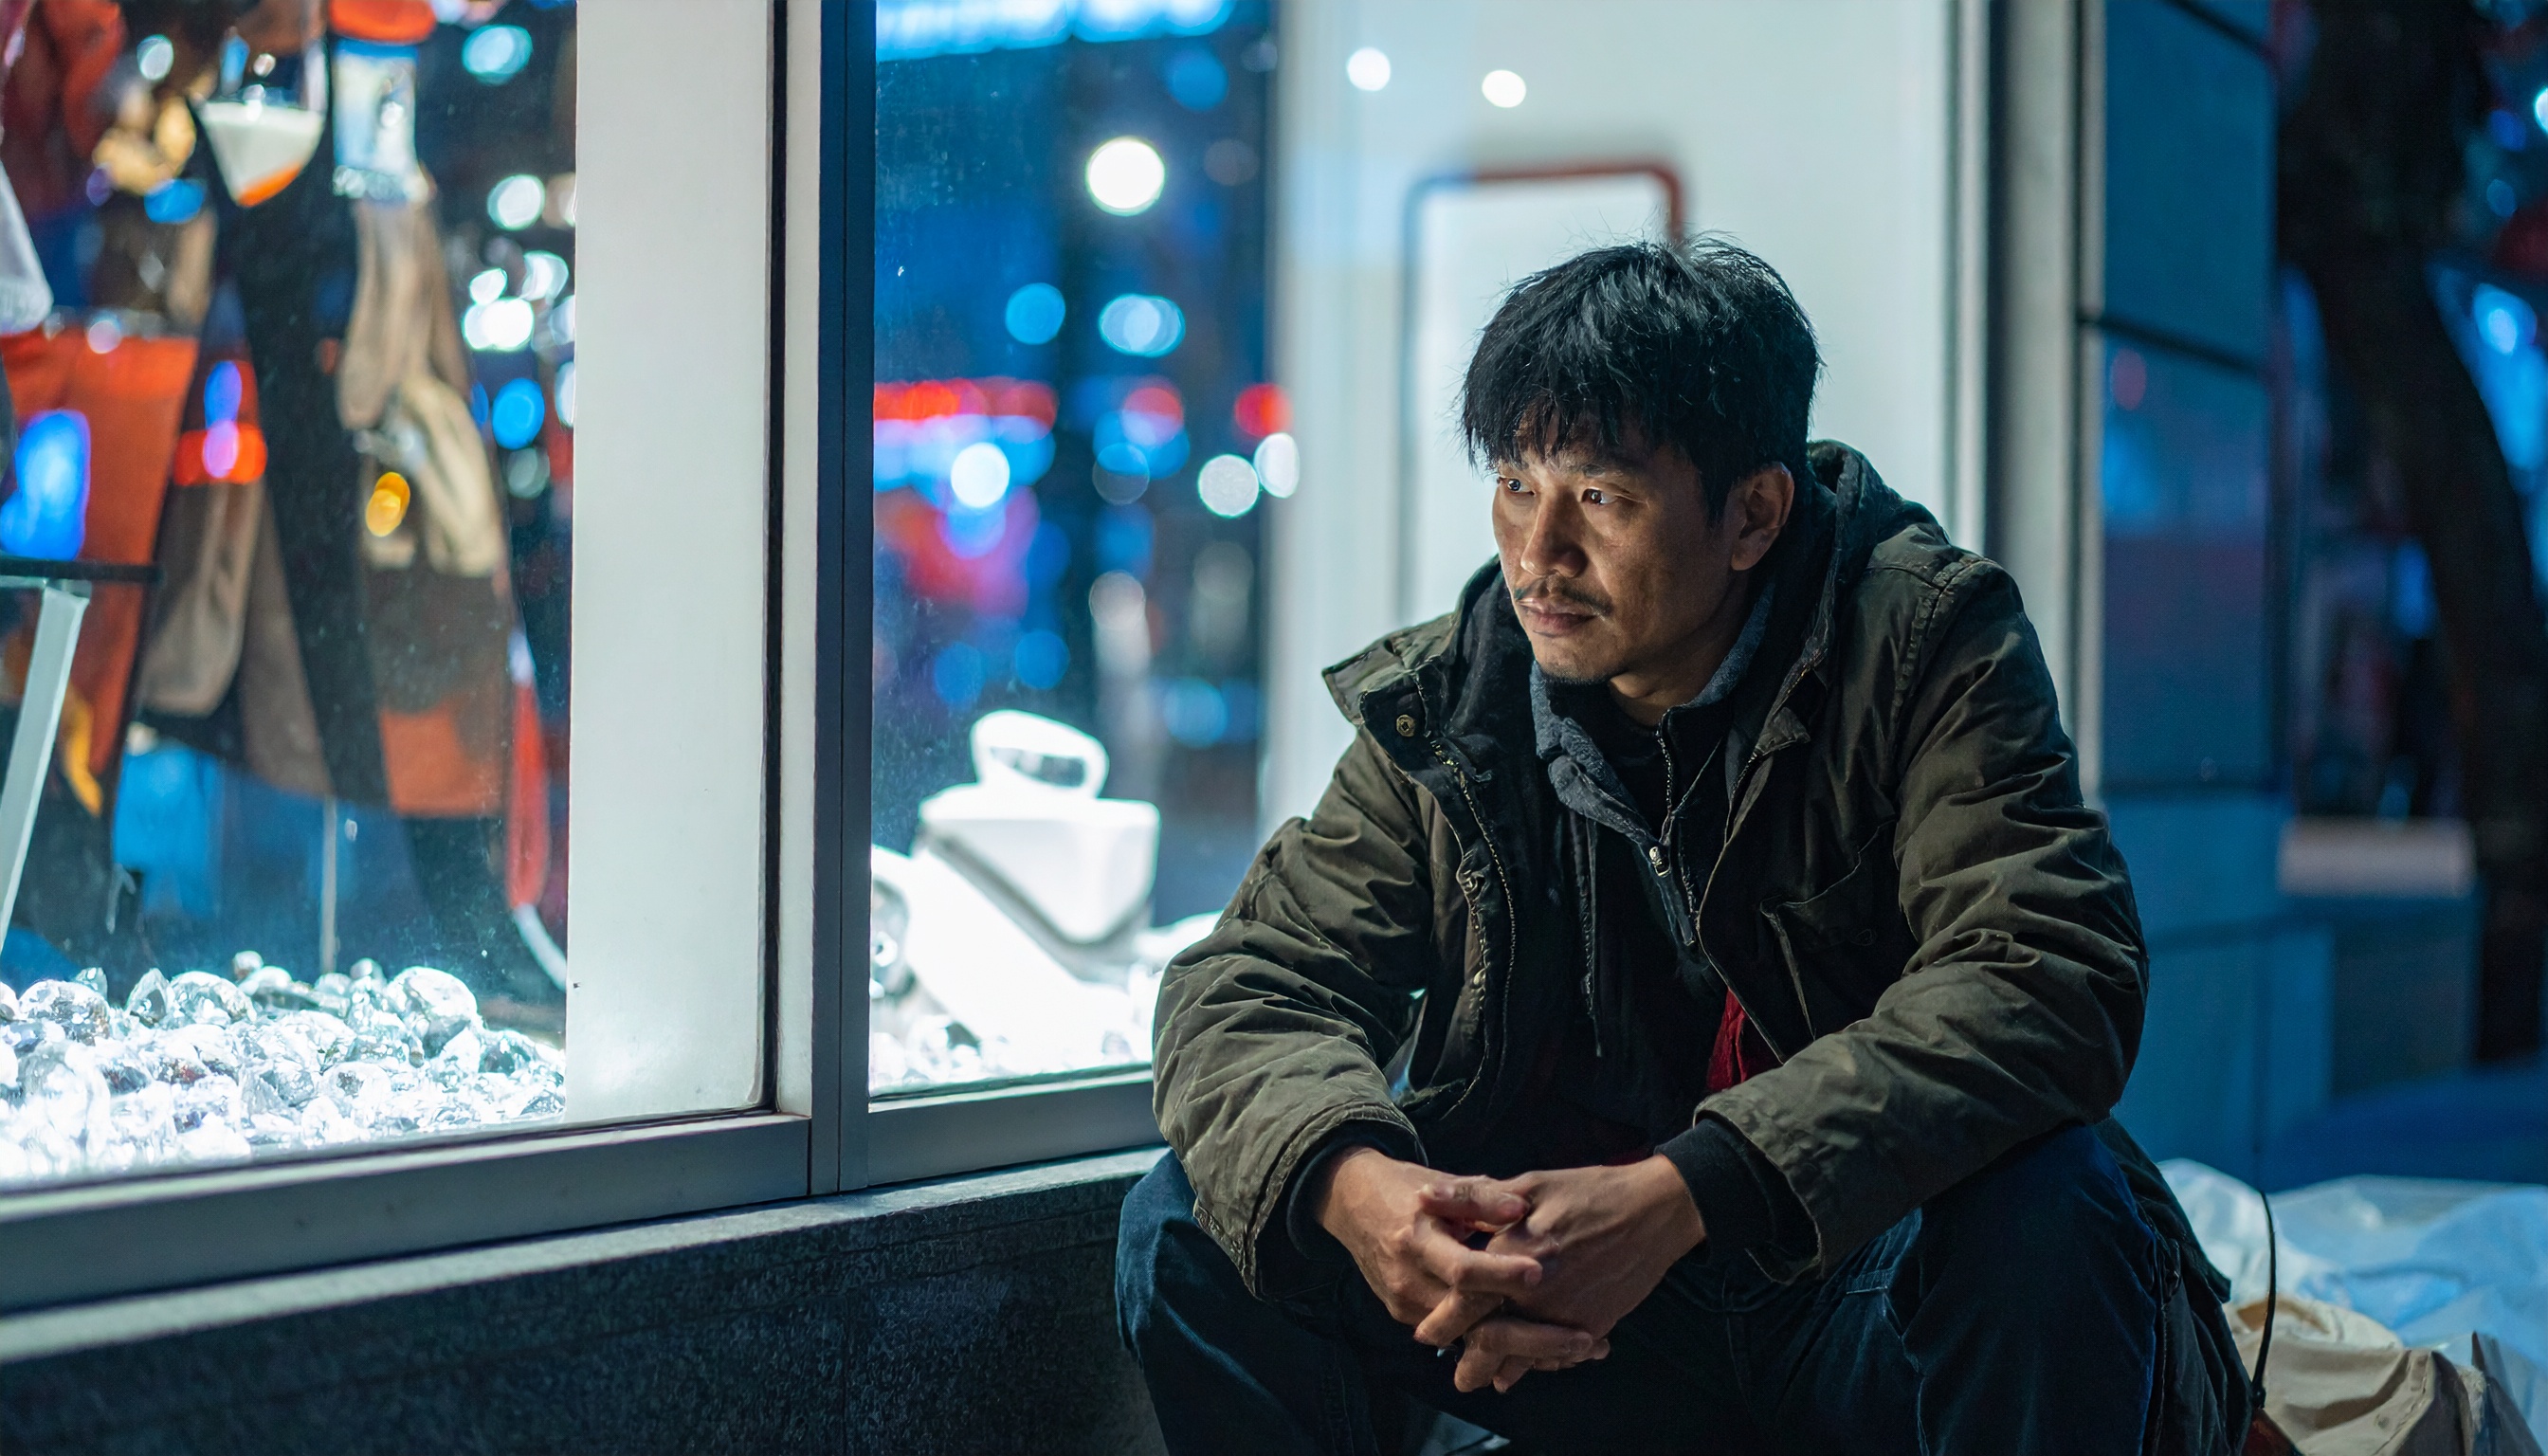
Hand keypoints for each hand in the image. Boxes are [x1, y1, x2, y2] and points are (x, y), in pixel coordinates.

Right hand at [1313, 1148, 1599, 1365]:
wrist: (1350, 1206)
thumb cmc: (1406, 1188)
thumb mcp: (1440, 1182)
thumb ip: (1479, 1196)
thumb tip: (1520, 1208)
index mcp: (1416, 1241)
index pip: (1463, 1270)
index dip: (1502, 1275)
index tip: (1542, 1274)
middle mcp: (1409, 1281)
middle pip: (1473, 1323)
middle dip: (1531, 1337)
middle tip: (1586, 1340)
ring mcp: (1408, 1306)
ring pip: (1472, 1339)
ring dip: (1527, 1348)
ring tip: (1583, 1347)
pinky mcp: (1410, 1317)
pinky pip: (1462, 1337)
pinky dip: (1505, 1345)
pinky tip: (1550, 1347)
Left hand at [1419, 1156, 1705, 1392]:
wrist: (1655, 1211)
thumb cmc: (1589, 1190)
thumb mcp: (1530, 1183)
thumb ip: (1472, 1196)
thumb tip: (1424, 1198)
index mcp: (1515, 1252)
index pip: (1464, 1297)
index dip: (1441, 1319)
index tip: (1425, 1332)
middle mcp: (1538, 1291)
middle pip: (1489, 1337)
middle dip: (1466, 1358)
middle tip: (1452, 1367)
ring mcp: (1567, 1312)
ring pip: (1522, 1355)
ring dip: (1498, 1367)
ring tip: (1479, 1376)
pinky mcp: (1593, 1325)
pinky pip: (1557, 1355)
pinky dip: (1537, 1364)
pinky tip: (1523, 1368)